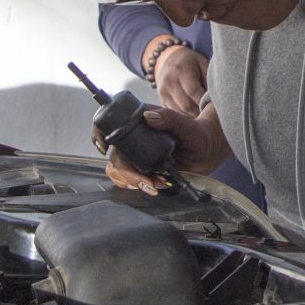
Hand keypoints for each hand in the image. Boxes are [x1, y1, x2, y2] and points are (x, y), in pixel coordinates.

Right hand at [98, 104, 231, 193]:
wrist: (205, 151)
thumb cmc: (195, 133)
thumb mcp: (185, 123)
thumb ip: (169, 118)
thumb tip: (149, 117)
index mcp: (138, 122)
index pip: (109, 125)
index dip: (98, 134)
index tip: (104, 146)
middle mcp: (132, 138)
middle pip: (114, 155)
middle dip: (127, 172)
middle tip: (148, 180)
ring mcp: (135, 155)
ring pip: (117, 170)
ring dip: (132, 181)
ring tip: (155, 184)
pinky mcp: (141, 169)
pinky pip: (126, 179)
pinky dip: (137, 185)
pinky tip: (154, 186)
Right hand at [150, 42, 209, 115]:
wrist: (168, 59)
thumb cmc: (191, 62)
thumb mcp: (202, 63)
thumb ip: (208, 78)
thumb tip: (216, 96)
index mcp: (181, 70)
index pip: (193, 91)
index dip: (204, 101)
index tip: (215, 107)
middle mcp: (169, 82)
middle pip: (186, 105)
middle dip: (201, 112)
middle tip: (213, 116)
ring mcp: (163, 92)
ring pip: (180, 112)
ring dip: (194, 117)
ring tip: (205, 117)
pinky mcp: (162, 100)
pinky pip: (175, 113)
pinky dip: (186, 117)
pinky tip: (195, 116)